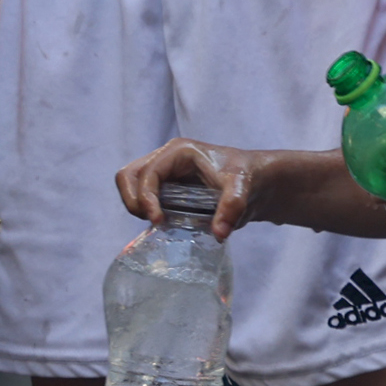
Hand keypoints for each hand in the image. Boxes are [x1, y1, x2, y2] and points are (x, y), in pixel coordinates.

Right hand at [117, 138, 268, 237]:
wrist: (256, 182)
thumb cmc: (247, 176)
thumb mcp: (242, 188)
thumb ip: (232, 207)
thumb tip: (218, 233)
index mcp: (179, 152)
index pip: (148, 173)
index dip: (146, 197)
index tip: (158, 221)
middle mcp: (166, 159)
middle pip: (128, 175)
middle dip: (133, 200)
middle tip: (154, 221)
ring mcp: (164, 173)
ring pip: (131, 186)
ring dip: (138, 206)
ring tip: (160, 223)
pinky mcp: (166, 188)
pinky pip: (143, 197)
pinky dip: (146, 211)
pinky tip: (166, 224)